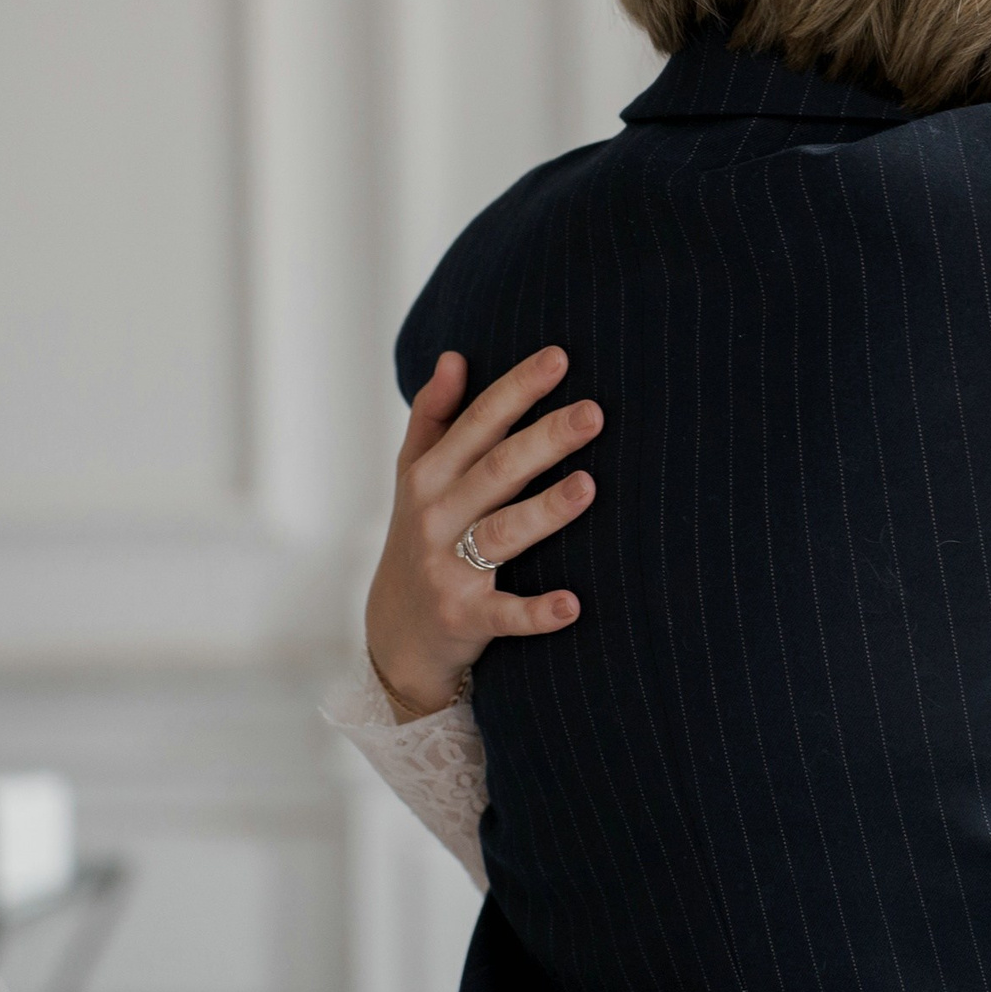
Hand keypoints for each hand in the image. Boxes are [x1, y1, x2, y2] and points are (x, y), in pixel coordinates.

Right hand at [364, 348, 602, 717]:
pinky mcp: (463, 618)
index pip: (479, 422)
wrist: (396, 634)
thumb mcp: (414, 476)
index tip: (560, 358)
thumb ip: (433, 416)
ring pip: (503, 533)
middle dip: (545, 439)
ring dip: (545, 511)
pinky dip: (537, 613)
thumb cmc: (419, 538)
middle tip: (594, 412)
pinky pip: (505, 614)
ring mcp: (448, 568)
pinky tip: (572, 605)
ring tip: (589, 486)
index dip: (517, 388)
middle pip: (498, 469)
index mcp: (430, 475)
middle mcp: (436, 516)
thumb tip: (453, 356)